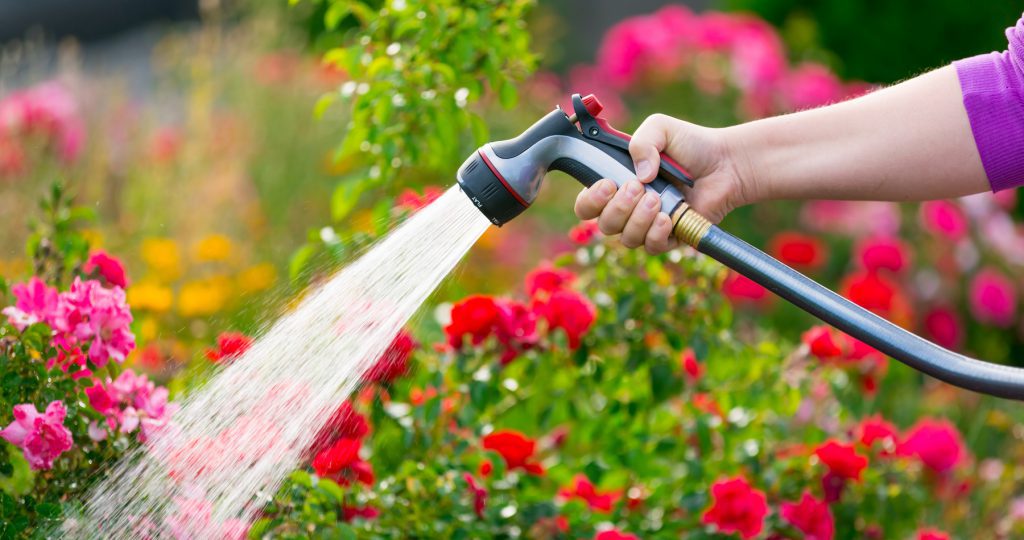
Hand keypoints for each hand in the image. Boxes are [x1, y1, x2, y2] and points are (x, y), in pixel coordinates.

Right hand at [574, 114, 752, 253]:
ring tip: (657, 199)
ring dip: (638, 219)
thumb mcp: (660, 128)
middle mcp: (628, 208)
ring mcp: (648, 225)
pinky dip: (656, 234)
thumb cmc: (690, 145)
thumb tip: (639, 178)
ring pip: (626, 238)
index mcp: (617, 184)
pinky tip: (668, 217)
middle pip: (603, 224)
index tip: (607, 185)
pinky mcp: (670, 237)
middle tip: (638, 188)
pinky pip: (652, 247)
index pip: (587, 204)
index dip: (590, 200)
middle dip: (618, 208)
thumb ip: (641, 142)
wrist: (726, 163)